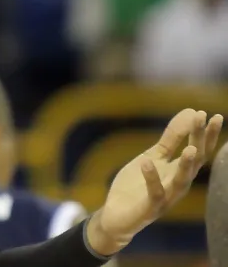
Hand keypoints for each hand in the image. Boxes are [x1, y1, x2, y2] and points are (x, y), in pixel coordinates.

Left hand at [87, 109, 222, 255]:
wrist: (115, 215)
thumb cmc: (136, 184)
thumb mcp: (153, 156)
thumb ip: (171, 138)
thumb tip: (189, 112)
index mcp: (179, 171)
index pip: (198, 151)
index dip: (206, 134)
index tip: (212, 114)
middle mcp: (177, 184)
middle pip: (194, 162)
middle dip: (199, 140)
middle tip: (202, 118)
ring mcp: (166, 197)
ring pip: (181, 181)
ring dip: (186, 165)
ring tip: (190, 147)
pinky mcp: (150, 208)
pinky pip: (154, 193)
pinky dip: (151, 178)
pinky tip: (147, 161)